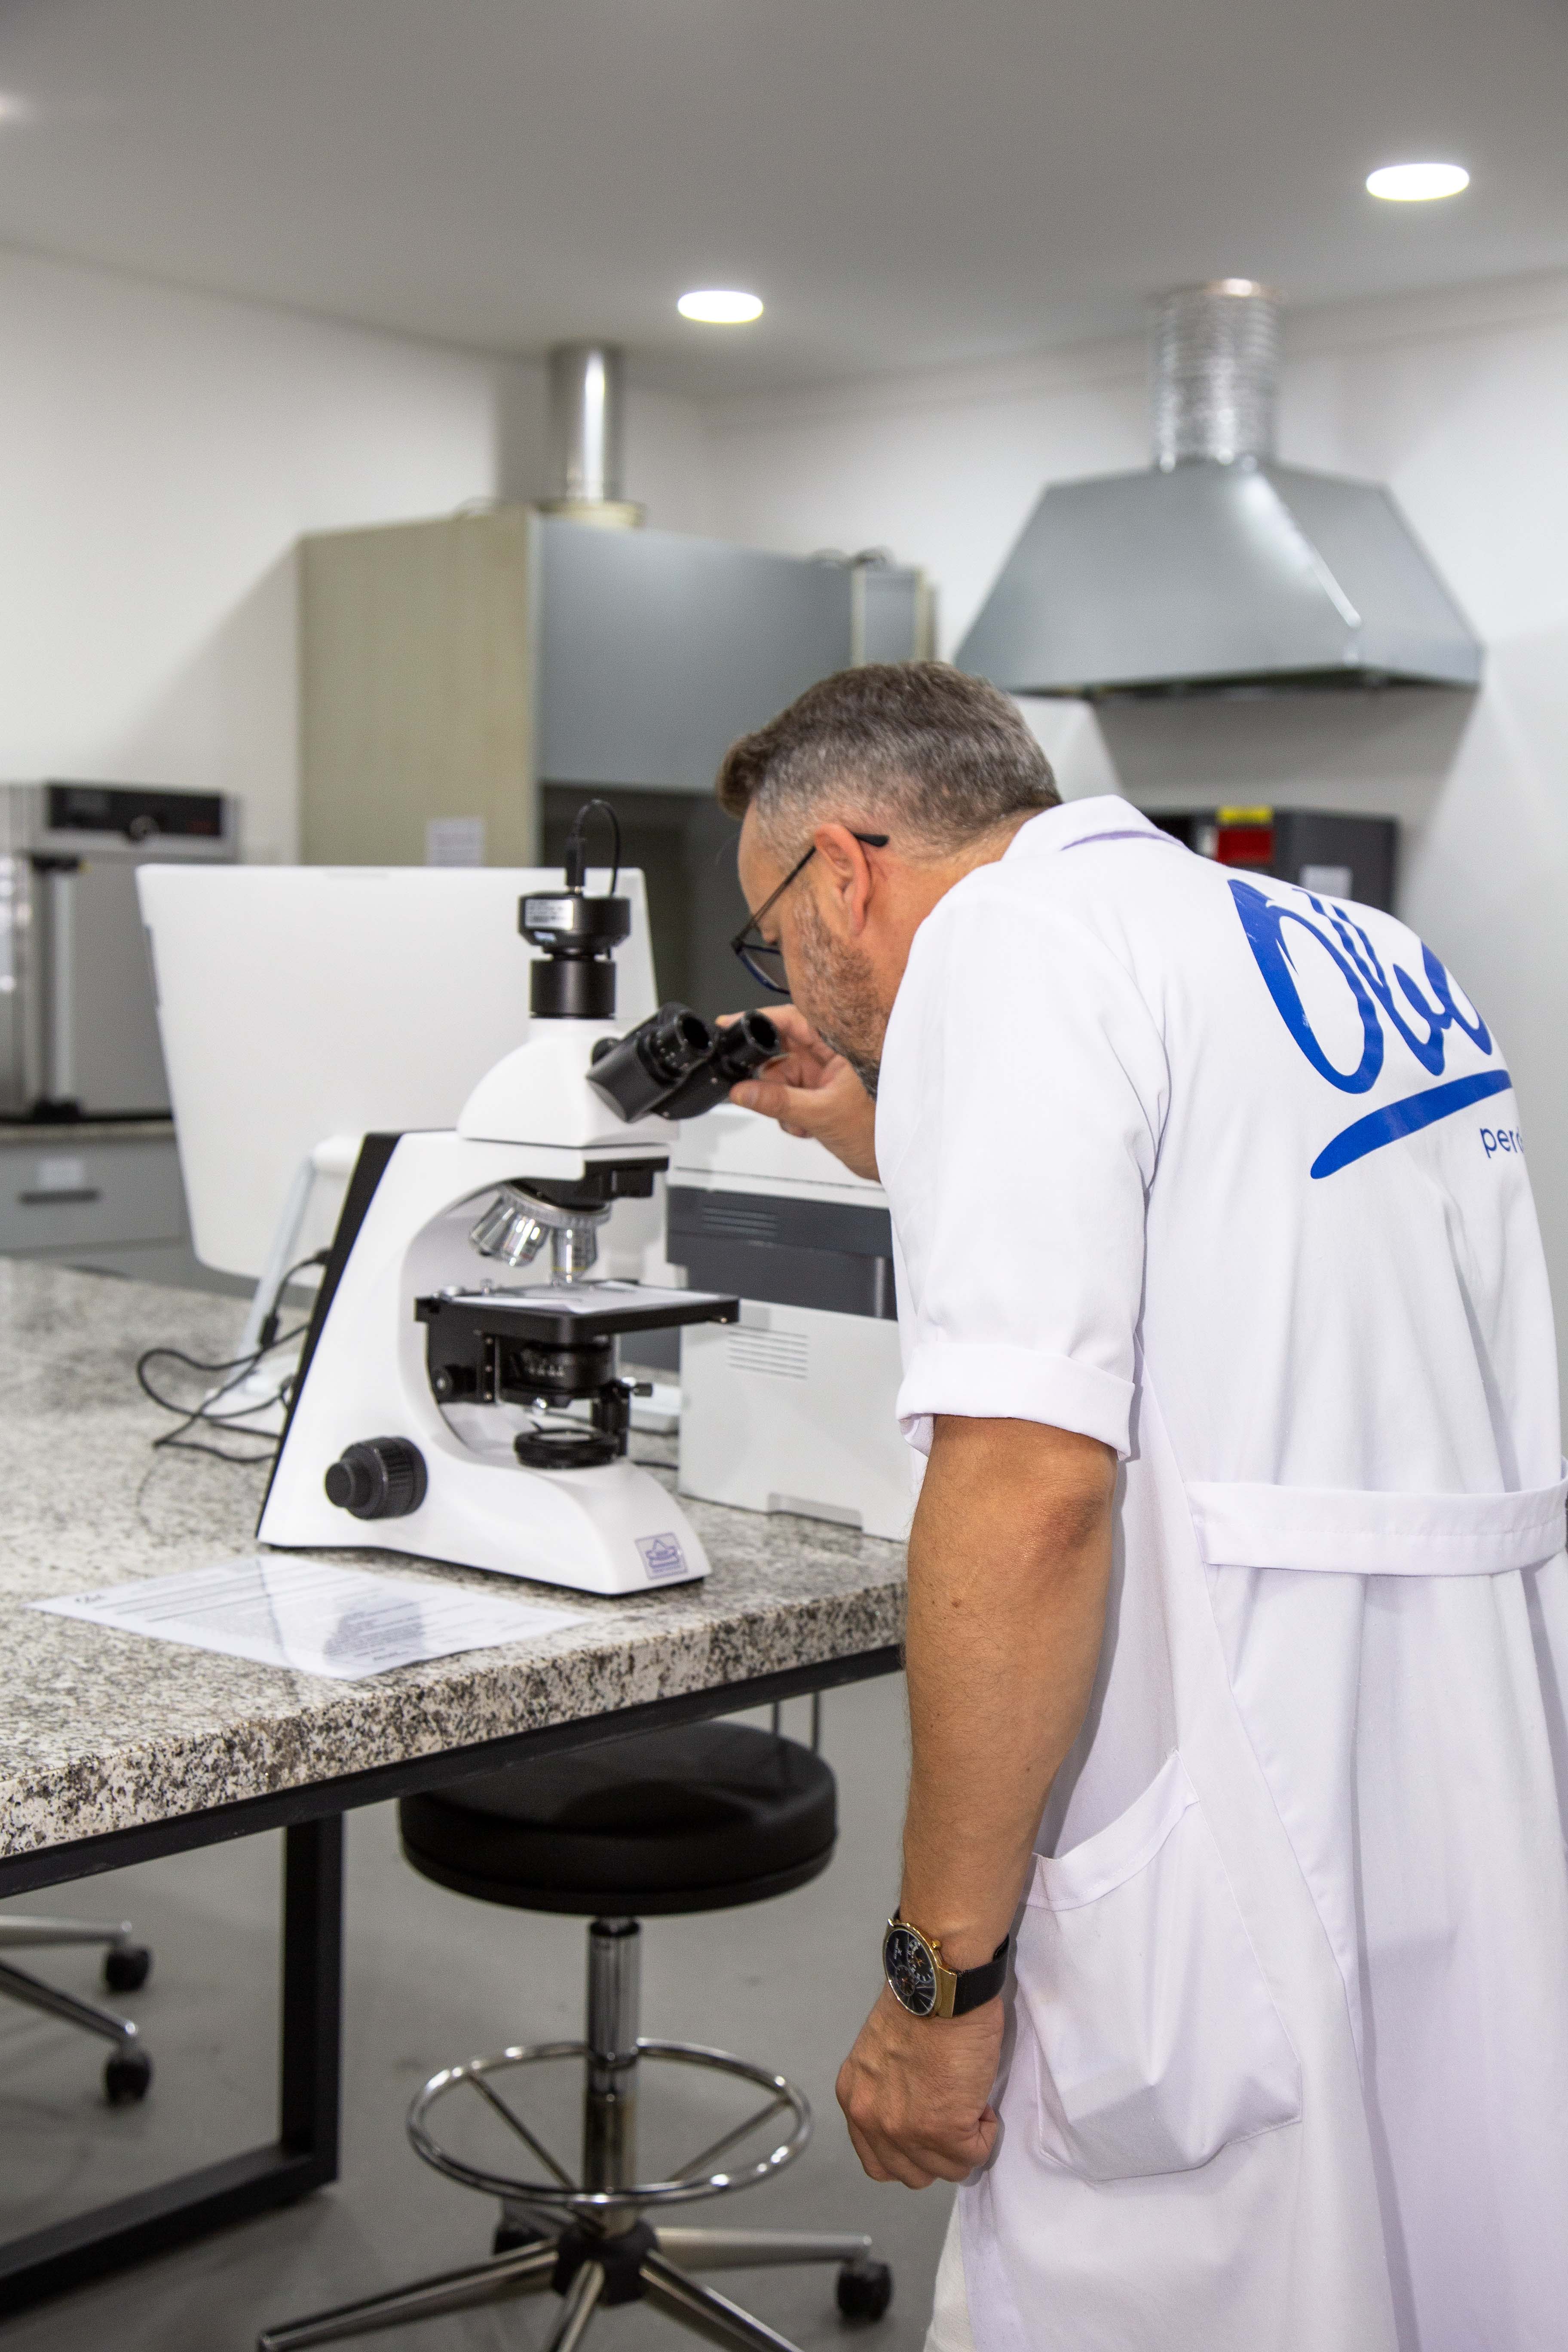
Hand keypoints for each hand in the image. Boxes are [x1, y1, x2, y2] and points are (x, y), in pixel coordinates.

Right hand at [722, 1005, 878, 1180]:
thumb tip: (743, 1091)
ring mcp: (824, 1073)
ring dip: (779, 1099)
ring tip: (796, 1119)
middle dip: (769, 1074)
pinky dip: (788, 1112)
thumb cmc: (880, 1132)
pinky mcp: (819, 1091)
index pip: (794, 1019)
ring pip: (781, 1074)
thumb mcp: (821, 1114)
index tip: (732, 1025)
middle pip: (781, 1048)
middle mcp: (832, 1053)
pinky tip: (804, 1126)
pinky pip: (787, 1093)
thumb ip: (778, 1102)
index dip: (762, 1021)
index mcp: (842, 1043)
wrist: (892, 1161)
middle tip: (756, 1088)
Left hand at [836, 1985, 1001, 2187]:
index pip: (877, 2161)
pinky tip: (979, 2099)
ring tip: (968, 2101)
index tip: (929, 2130)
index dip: (911, 2151)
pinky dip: (985, 2132)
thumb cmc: (920, 2004)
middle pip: (912, 2173)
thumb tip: (914, 2113)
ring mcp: (906, 2129)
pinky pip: (975, 2153)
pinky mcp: (944, 2128)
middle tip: (954, 2116)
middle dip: (938, 2152)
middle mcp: (871, 2119)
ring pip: (947, 2169)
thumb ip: (888, 2092)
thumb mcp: (882, 2055)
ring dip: (965, 2142)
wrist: (941, 1984)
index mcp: (854, 2097)